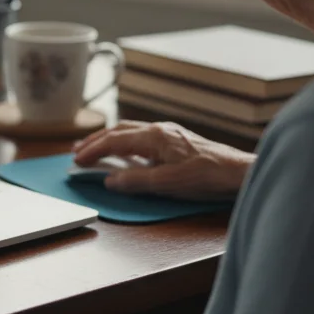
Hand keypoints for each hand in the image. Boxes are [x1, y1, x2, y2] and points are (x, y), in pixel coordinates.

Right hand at [72, 121, 254, 199]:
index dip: (92, 152)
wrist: (237, 171)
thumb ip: (135, 181)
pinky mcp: (176, 138)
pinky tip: (125, 149)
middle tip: (76, 152)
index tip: (76, 162)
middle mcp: (158, 129)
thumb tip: (109, 180)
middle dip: (95, 141)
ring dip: (108, 139)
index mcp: (153, 137)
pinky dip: (124, 140)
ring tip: (93, 147)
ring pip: (129, 130)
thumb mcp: (166, 184)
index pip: (113, 141)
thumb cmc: (206, 177)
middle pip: (118, 131)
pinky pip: (141, 134)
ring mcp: (168, 132)